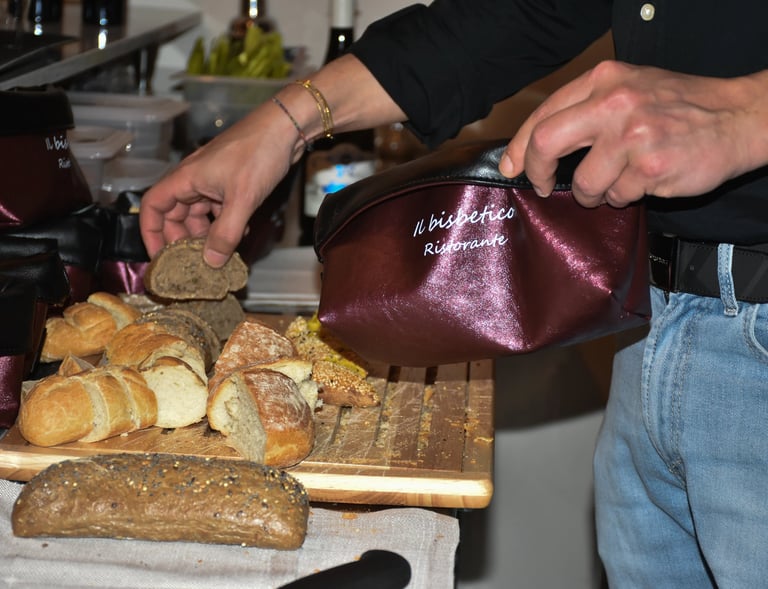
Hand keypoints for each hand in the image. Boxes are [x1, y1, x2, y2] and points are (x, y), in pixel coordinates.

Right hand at [139, 104, 298, 266]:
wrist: (286, 128)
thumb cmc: (259, 152)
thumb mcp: (242, 199)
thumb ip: (226, 233)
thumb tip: (212, 261)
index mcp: (186, 178)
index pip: (152, 206)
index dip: (150, 232)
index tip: (159, 256)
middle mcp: (194, 179)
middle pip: (175, 214)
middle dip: (182, 239)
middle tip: (194, 262)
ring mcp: (213, 181)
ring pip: (199, 214)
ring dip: (207, 234)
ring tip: (220, 253)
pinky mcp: (231, 183)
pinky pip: (219, 209)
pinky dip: (225, 223)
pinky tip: (240, 233)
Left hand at [500, 60, 767, 206]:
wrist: (737, 117)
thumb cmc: (678, 106)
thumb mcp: (630, 88)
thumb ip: (586, 109)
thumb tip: (534, 146)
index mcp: (605, 80)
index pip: (544, 114)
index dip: (520, 146)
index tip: (512, 166)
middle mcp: (615, 103)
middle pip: (547, 143)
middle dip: (538, 171)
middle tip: (543, 186)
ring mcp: (633, 136)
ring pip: (585, 183)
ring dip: (594, 193)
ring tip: (615, 183)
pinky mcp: (650, 168)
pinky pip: (617, 197)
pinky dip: (624, 197)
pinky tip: (644, 181)